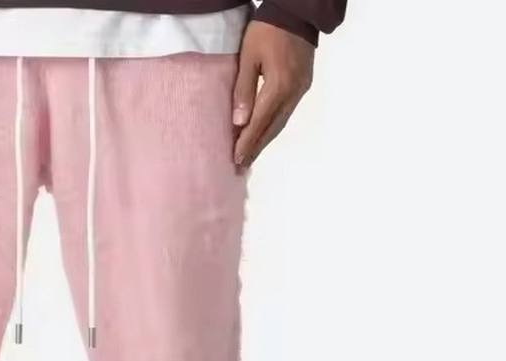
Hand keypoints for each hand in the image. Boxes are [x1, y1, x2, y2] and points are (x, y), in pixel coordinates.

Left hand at [232, 21, 313, 168]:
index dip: (247, 142)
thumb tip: (239, 122)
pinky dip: (273, 128)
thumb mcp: (248, 57)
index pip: (260, 122)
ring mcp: (300, 90)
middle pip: (272, 128)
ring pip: (281, 123)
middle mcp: (293, 93)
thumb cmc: (267, 31)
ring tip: (250, 156)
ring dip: (265, 141)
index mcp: (278, 86)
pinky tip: (264, 135)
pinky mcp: (303, 86)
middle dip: (255, 148)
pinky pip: (286, 113)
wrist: (297, 12)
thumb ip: (243, 89)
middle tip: (241, 165)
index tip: (236, 159)